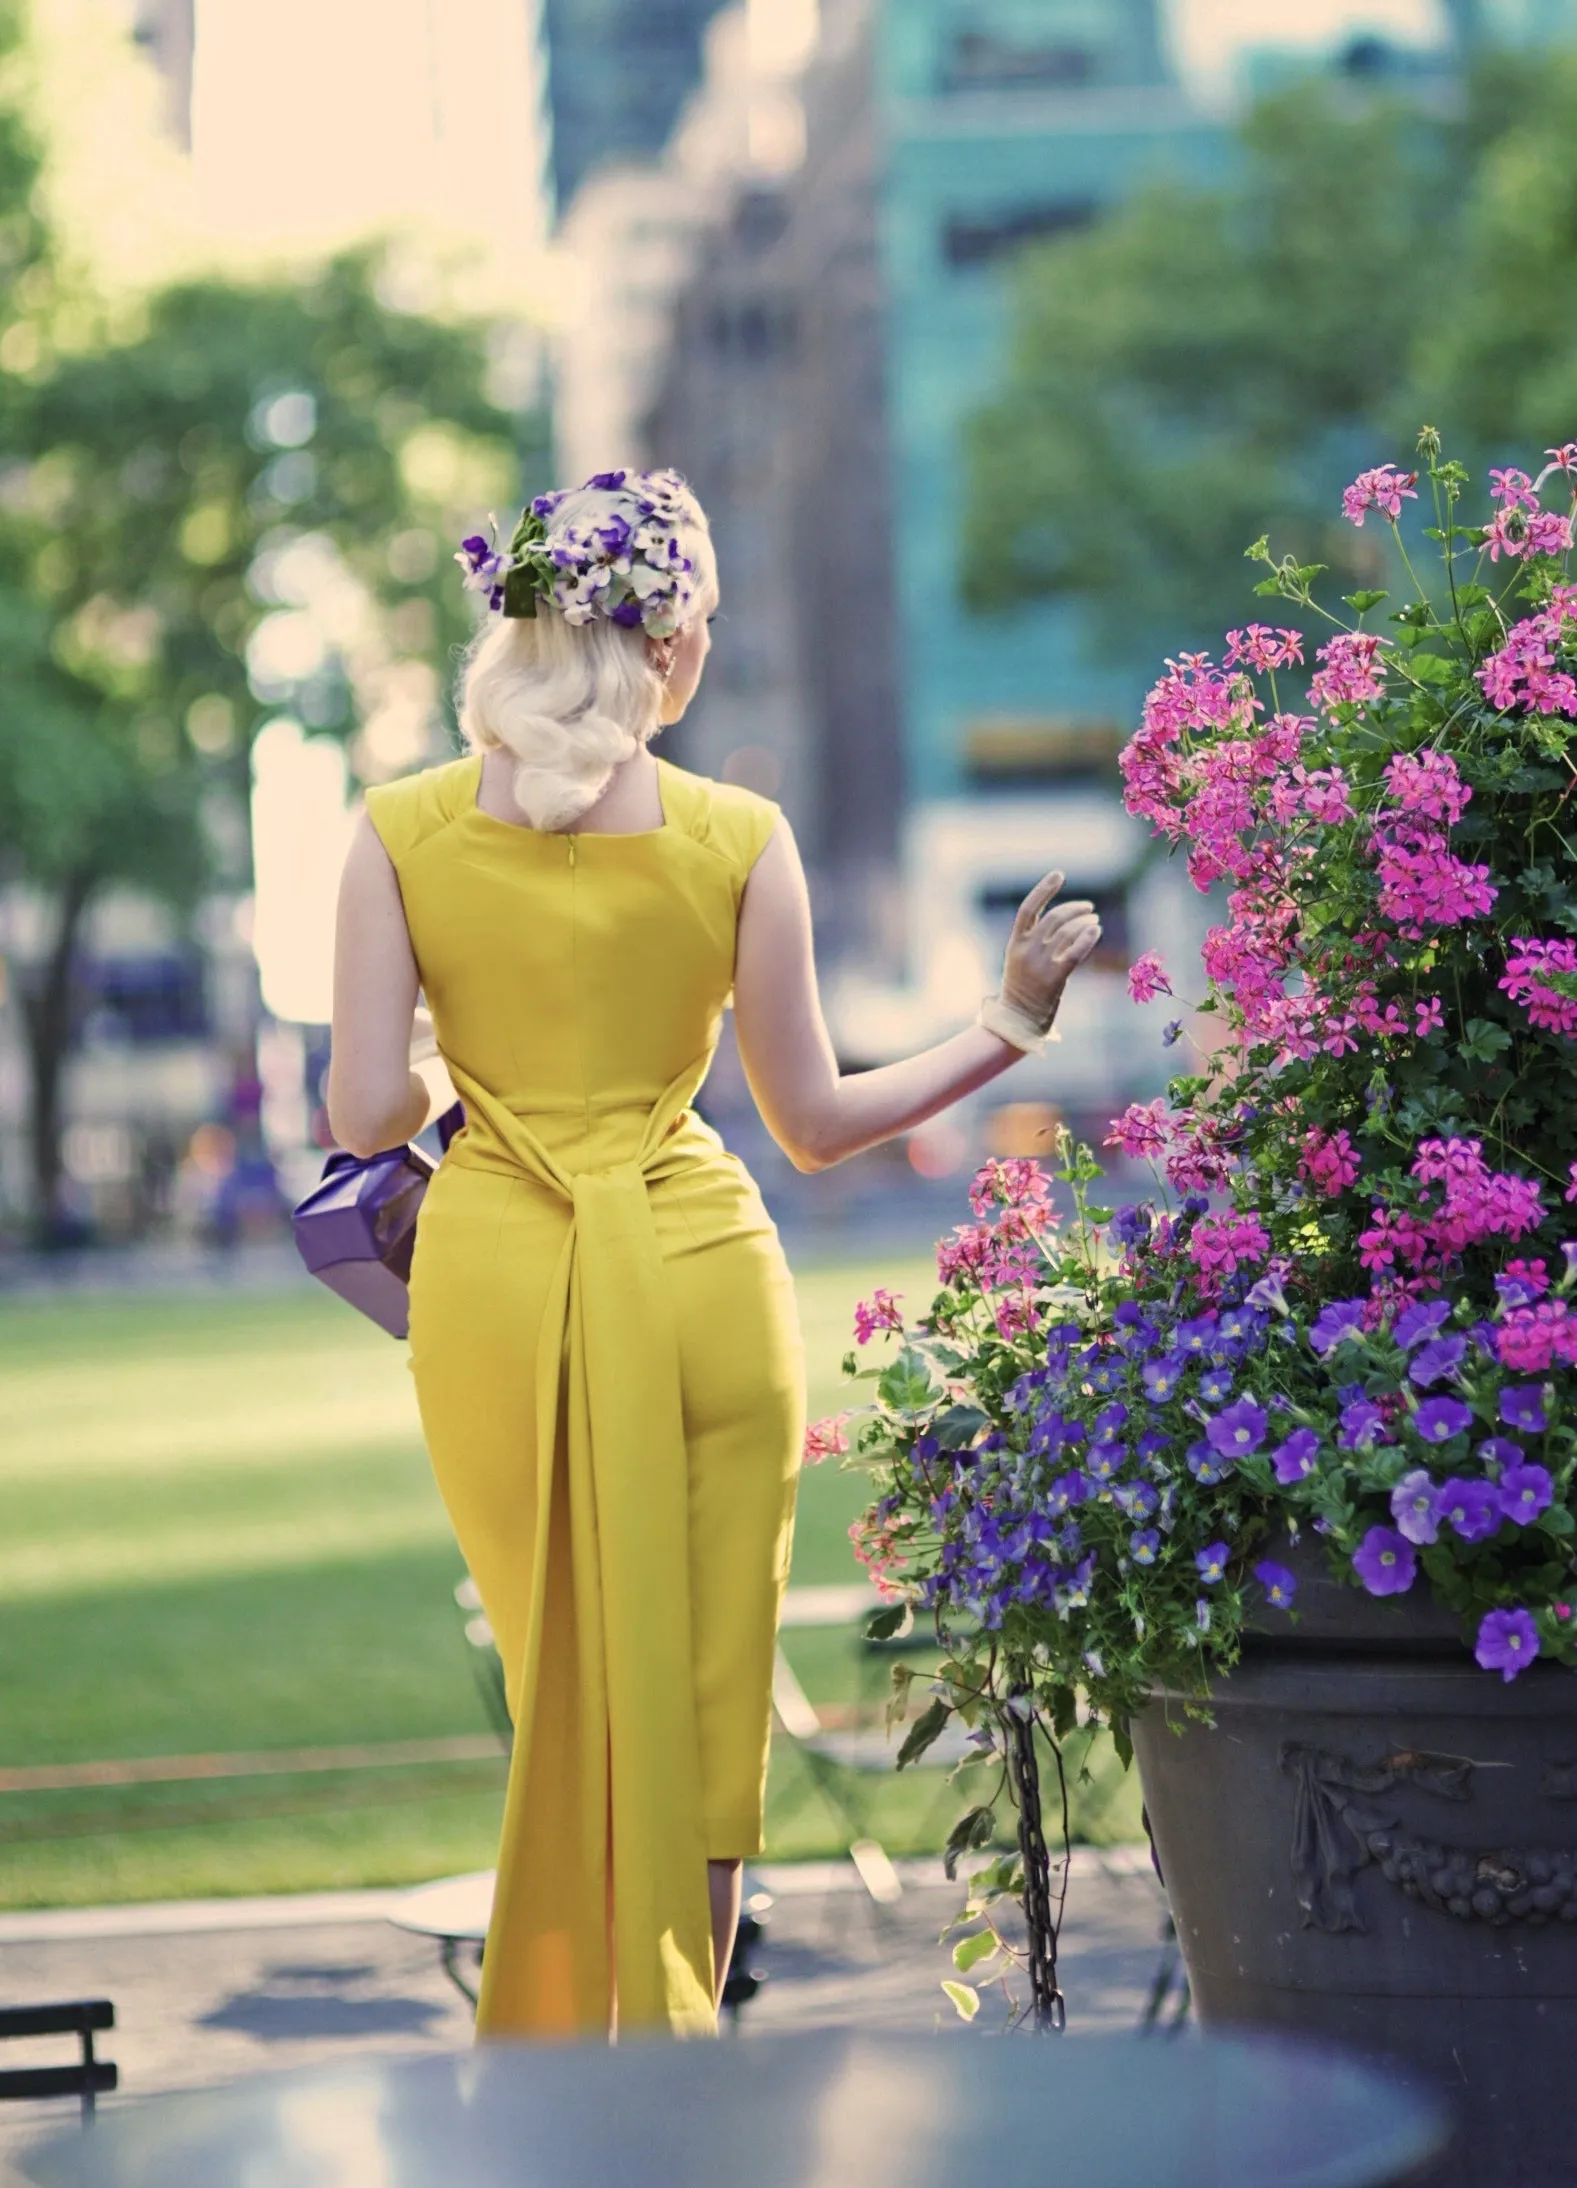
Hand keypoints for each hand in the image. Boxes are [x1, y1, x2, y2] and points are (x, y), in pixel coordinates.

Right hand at [999, 871, 1101, 1032]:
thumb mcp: (1018, 961)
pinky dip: (1087, 937)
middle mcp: (1027, 951)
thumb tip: (1063, 921)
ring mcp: (1040, 965)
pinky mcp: (1054, 978)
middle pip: (1054, 918)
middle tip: (1089, 907)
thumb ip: (1034, 941)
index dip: (1044, 889)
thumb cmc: (1021, 990)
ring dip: (1084, 922)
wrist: (1017, 1020)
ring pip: (1067, 932)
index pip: (1028, 908)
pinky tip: (1096, 929)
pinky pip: (1075, 952)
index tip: (1059, 875)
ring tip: (1094, 920)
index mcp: (1015, 944)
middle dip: (1074, 908)